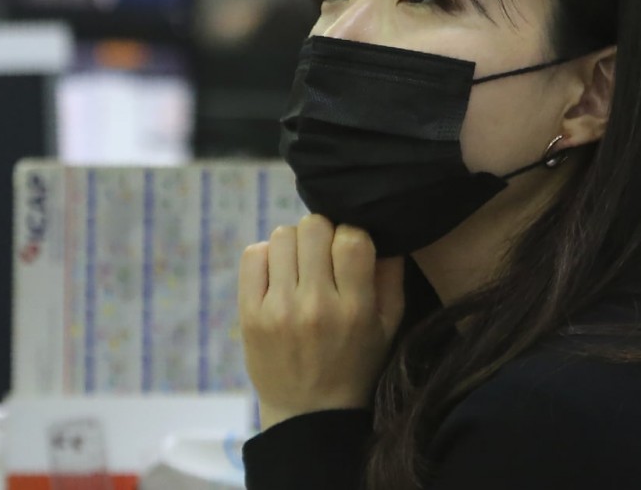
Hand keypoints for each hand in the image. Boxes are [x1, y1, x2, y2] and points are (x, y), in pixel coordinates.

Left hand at [239, 214, 404, 430]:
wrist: (308, 412)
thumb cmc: (354, 365)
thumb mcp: (387, 328)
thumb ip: (390, 278)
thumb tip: (383, 231)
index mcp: (354, 309)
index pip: (352, 239)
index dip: (351, 233)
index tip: (348, 248)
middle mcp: (315, 305)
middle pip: (313, 228)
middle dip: (321, 234)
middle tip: (322, 254)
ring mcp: (278, 309)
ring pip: (281, 236)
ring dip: (293, 244)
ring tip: (299, 265)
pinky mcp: (250, 313)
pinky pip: (252, 255)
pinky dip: (266, 255)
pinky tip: (277, 274)